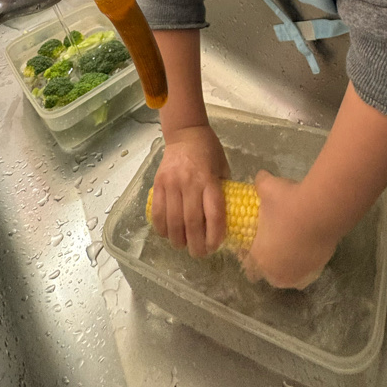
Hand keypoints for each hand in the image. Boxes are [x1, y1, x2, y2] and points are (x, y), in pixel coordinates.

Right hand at [150, 124, 229, 257]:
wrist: (185, 133)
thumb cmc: (209, 150)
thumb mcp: (223, 167)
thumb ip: (223, 190)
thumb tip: (229, 215)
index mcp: (209, 179)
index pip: (213, 213)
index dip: (214, 235)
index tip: (215, 247)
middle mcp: (189, 183)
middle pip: (191, 222)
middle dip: (195, 244)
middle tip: (199, 254)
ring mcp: (171, 183)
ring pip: (172, 220)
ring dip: (178, 239)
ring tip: (183, 247)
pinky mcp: (158, 184)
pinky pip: (157, 211)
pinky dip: (161, 227)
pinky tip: (167, 234)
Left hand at [241, 170, 337, 289]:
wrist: (320, 210)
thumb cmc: (287, 202)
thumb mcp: (267, 187)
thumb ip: (259, 183)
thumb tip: (260, 177)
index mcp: (259, 257)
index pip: (247, 264)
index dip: (248, 253)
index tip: (253, 242)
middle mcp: (277, 272)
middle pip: (267, 274)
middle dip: (268, 263)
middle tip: (272, 245)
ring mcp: (298, 275)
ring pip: (288, 277)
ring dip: (287, 267)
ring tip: (291, 248)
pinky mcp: (316, 271)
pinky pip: (306, 273)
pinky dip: (305, 264)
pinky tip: (307, 249)